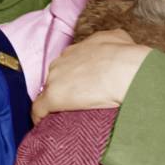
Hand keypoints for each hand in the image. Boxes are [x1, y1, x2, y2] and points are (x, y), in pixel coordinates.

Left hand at [32, 29, 150, 124]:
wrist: (125, 70)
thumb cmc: (126, 56)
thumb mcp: (119, 38)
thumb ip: (109, 41)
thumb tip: (114, 47)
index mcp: (76, 50)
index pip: (67, 65)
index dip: (73, 77)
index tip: (81, 85)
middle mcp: (62, 61)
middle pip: (56, 77)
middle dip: (64, 88)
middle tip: (77, 102)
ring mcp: (55, 78)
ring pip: (48, 92)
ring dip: (55, 103)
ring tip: (64, 116)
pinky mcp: (53, 96)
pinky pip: (39, 109)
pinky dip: (40, 117)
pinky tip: (44, 125)